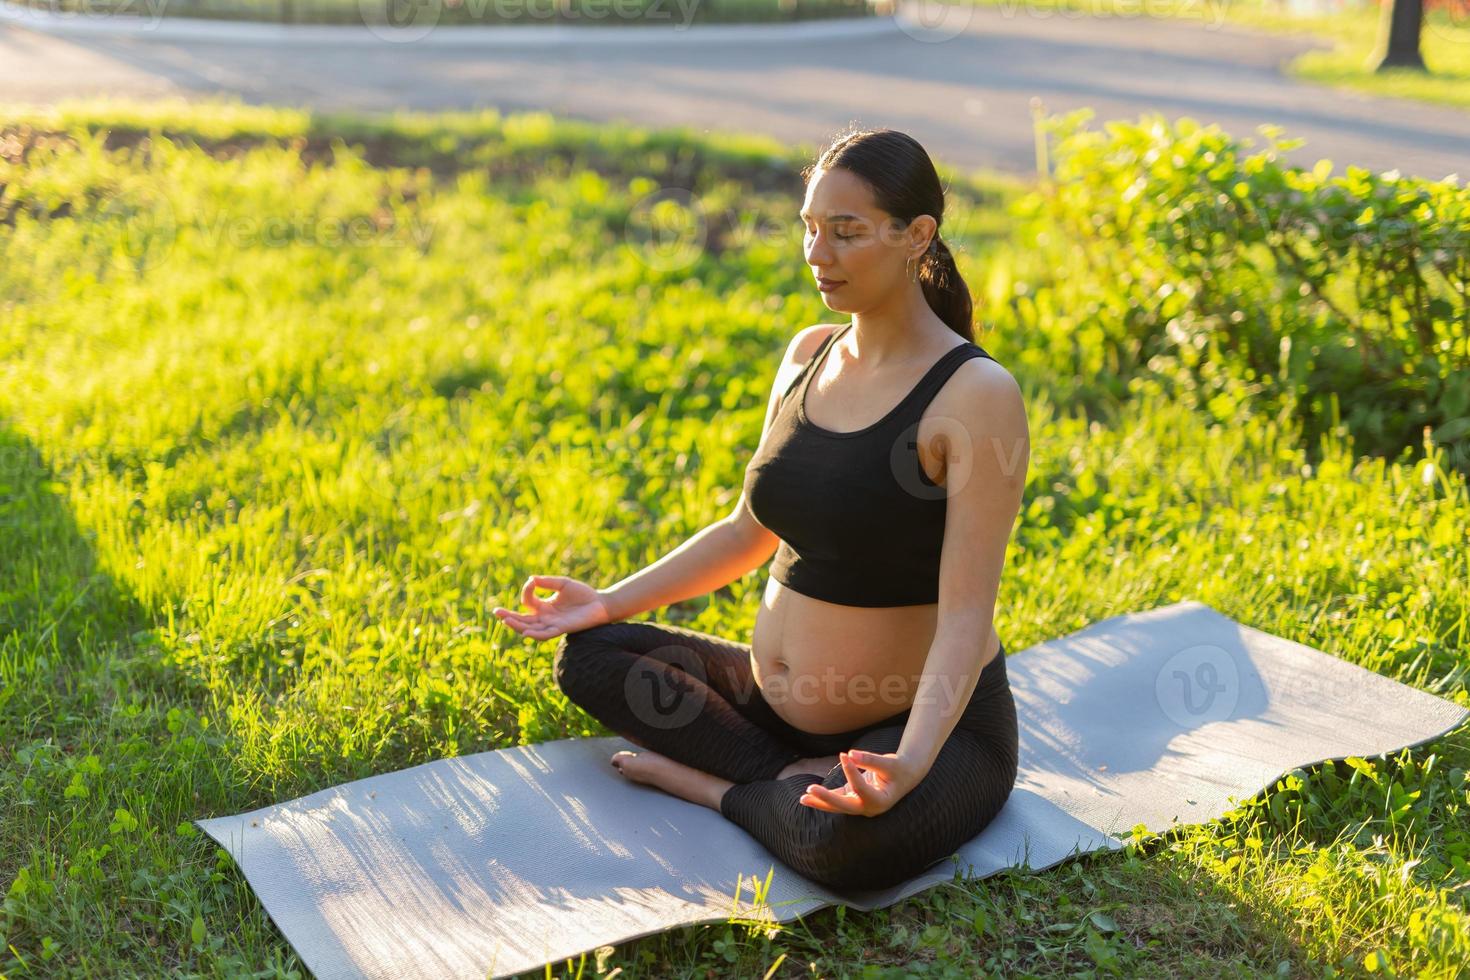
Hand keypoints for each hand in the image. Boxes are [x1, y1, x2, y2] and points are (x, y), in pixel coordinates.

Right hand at [492, 575, 612, 640]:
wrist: (601, 604)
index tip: (532, 582)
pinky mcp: (561, 629)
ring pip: (530, 628)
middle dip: (509, 617)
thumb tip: (531, 579)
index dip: (526, 591)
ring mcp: (552, 624)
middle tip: (496, 612)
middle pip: (523, 619)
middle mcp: (546, 617)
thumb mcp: (563, 584)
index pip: (528, 602)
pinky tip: (525, 631)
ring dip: (517, 625)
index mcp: (545, 606)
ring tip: (505, 620)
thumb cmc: (583, 594)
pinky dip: (535, 633)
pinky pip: (545, 634)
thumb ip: (548, 582)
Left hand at [799, 749, 926, 817]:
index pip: (861, 788)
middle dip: (826, 799)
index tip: (844, 755)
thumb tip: (849, 753)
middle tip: (810, 790)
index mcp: (880, 802)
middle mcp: (869, 808)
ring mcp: (860, 805)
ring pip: (838, 806)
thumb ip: (869, 759)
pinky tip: (809, 796)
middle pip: (844, 806)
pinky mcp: (854, 799)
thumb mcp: (888, 763)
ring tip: (803, 798)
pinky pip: (837, 799)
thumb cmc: (898, 769)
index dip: (851, 772)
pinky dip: (825, 798)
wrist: (905, 776)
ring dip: (820, 802)